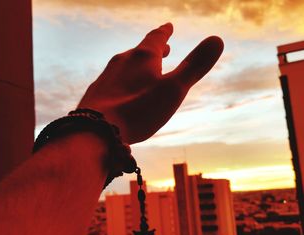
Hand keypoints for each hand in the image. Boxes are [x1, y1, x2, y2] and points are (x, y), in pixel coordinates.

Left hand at [78, 23, 223, 143]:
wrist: (96, 130)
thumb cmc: (138, 110)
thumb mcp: (173, 89)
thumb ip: (194, 65)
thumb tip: (217, 39)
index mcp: (142, 58)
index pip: (156, 38)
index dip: (165, 32)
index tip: (168, 26)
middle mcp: (122, 62)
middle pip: (140, 51)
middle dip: (154, 48)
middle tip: (165, 48)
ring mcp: (106, 77)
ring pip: (125, 65)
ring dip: (138, 64)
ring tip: (145, 67)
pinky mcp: (96, 93)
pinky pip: (113, 81)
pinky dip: (123, 80)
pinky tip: (122, 91)